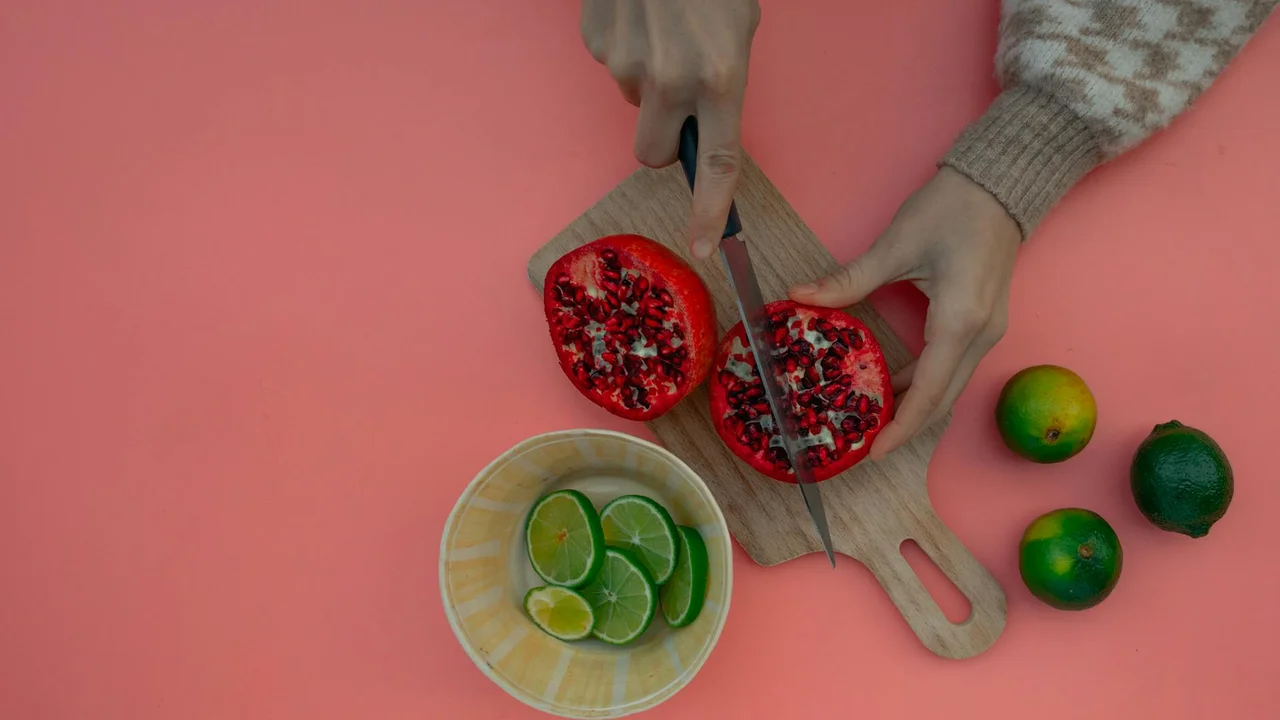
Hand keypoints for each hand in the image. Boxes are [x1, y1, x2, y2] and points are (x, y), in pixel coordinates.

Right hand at [580, 0, 760, 258]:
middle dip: (661, 136)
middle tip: (676, 94)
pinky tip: (638, 16)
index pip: (717, 163)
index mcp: (720, 77)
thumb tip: (697, 128)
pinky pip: (611, 68)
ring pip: (633, 103)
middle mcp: (671, 79)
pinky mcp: (597, 45)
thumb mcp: (739, 30)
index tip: (707, 245)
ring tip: (661, 28)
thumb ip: (722, 86)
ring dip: (647, 79)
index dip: (712, 211)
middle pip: (653, 152)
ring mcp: (627, 63)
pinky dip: (625, 50)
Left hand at [788, 167, 1021, 459]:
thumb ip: (849, 279)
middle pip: (943, 397)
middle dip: (906, 425)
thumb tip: (799, 296)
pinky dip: (925, 381)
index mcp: (960, 320)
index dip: (901, 425)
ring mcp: (987, 330)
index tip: (874, 451)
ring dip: (914, 403)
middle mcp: (981, 334)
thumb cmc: (953, 208)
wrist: (999, 184)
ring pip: (949, 383)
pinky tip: (892, 384)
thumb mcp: (896, 245)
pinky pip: (953, 364)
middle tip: (864, 443)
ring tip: (872, 417)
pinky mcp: (983, 321)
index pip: (929, 390)